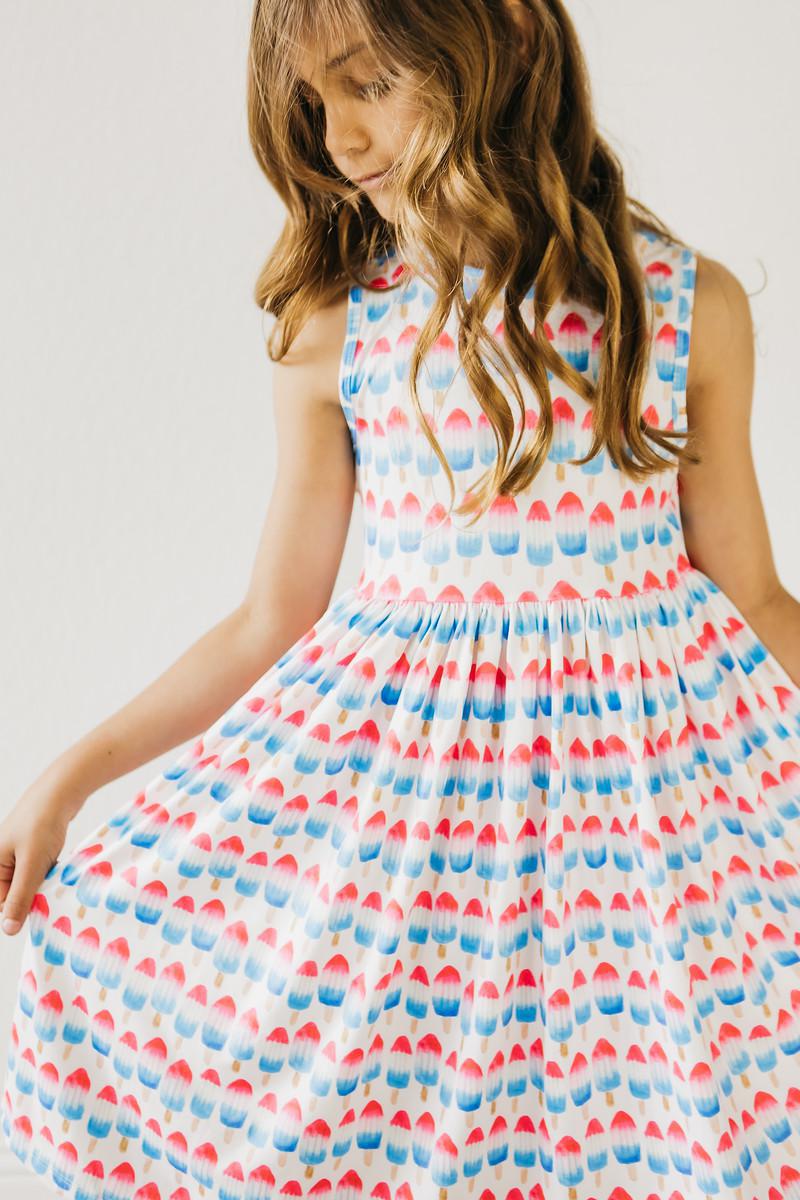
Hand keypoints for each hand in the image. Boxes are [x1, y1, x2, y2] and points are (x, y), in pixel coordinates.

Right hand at [0, 785, 76, 935]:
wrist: (61, 790)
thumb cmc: (42, 823)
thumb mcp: (31, 865)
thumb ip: (20, 897)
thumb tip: (8, 929)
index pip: (2, 903)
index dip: (22, 908)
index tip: (42, 905)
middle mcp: (0, 860)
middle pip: (16, 894)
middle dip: (35, 893)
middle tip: (51, 885)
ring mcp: (16, 854)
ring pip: (30, 882)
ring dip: (45, 882)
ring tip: (56, 870)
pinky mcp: (32, 849)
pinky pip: (39, 870)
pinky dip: (50, 870)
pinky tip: (59, 863)